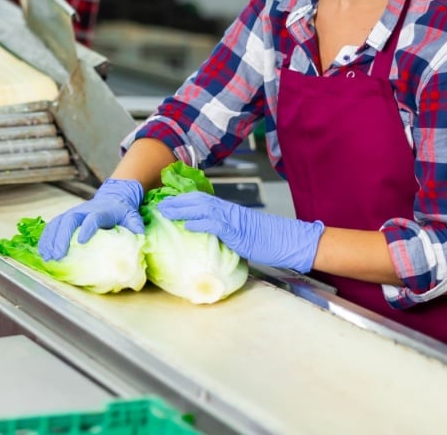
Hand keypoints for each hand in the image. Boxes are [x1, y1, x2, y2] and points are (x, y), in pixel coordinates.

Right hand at [38, 179, 144, 260]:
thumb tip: (140, 242)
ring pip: (58, 222)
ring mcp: (74, 213)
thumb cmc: (123, 212)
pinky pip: (53, 226)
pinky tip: (43, 251)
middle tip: (58, 255)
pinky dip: (47, 238)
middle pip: (70, 220)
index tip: (82, 241)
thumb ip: (136, 228)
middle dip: (62, 238)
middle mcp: (85, 210)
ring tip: (47, 256)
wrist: (114, 197)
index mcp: (103, 211)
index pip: (94, 218)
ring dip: (51, 239)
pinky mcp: (68, 217)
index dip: (87, 228)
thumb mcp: (134, 218)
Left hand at [157, 193, 324, 272]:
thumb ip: (225, 237)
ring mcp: (232, 219)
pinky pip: (215, 224)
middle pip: (197, 200)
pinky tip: (186, 224)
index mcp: (228, 212)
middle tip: (157, 203)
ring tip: (165, 210)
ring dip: (182, 208)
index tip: (165, 202)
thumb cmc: (269, 241)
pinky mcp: (237, 231)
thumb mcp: (242, 238)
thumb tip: (209, 246)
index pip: (201, 201)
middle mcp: (228, 211)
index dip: (182, 200)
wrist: (289, 241)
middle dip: (176, 201)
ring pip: (202, 208)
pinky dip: (199, 223)